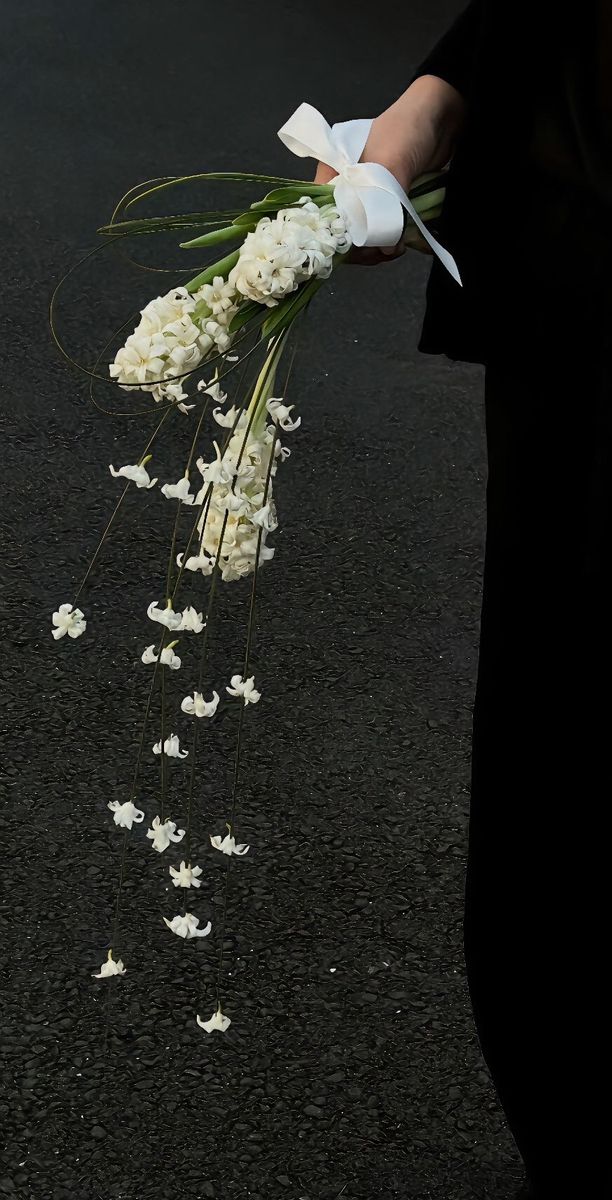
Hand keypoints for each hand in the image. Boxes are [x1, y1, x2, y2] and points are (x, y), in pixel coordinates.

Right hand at [313, 76, 464, 265]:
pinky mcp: (387, 203)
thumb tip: (385, 246)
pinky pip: (382, 230)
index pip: (325, 215)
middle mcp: (346, 187)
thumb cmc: (408, 128)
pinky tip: (399, 243)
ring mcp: (367, 196)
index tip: (359, 248)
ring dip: (378, 246)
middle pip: (343, 230)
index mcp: (333, 173)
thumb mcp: (389, 163)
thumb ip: (383, 204)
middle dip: (361, 246)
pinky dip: (390, 240)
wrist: (441, 116)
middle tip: (381, 251)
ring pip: (364, 234)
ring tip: (394, 248)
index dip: (337, 237)